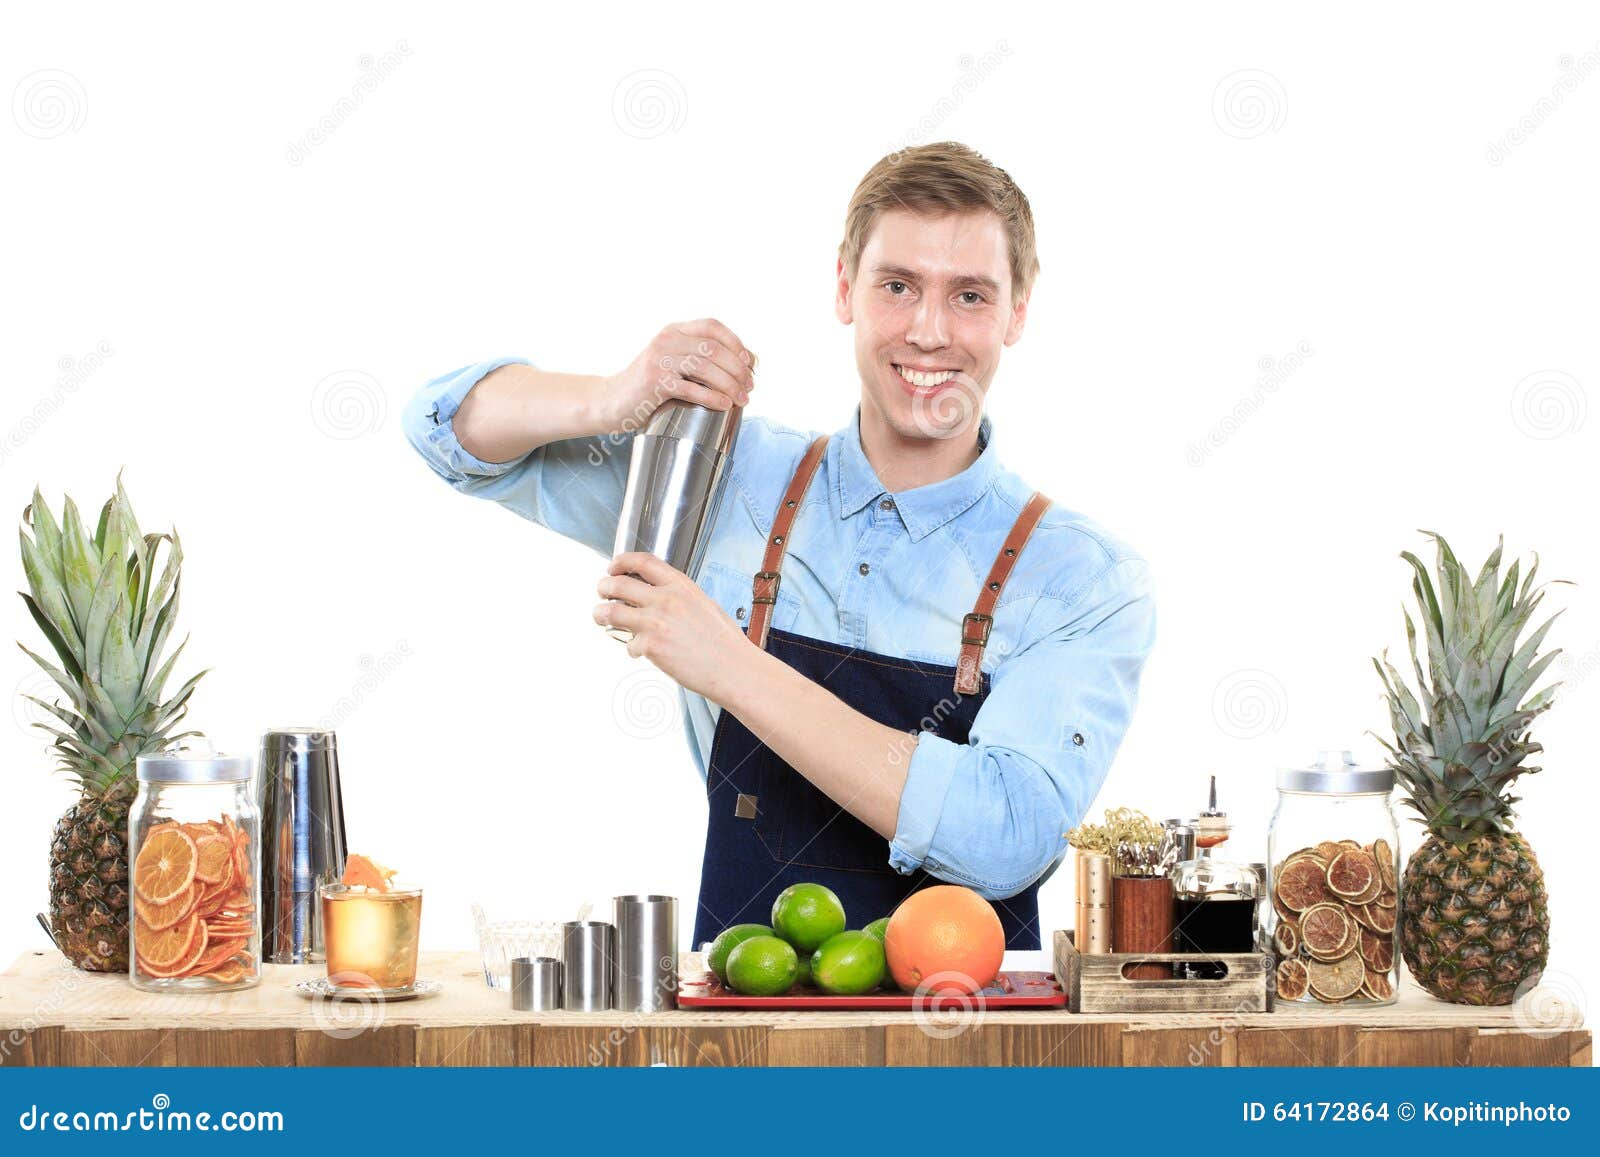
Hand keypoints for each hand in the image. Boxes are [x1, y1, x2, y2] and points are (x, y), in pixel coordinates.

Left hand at [595, 552, 753, 702]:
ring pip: (610, 611)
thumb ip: (678, 597)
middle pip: (618, 583)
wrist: (733, 668)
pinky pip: (628, 644)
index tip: (613, 568)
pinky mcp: (650, 645)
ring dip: (600, 613)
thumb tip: (657, 597)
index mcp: (681, 585)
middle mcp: (665, 599)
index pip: (642, 561)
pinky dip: (632, 648)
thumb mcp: (704, 604)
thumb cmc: (724, 642)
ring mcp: (655, 622)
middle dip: (603, 587)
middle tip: (602, 592)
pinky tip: (643, 652)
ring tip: (601, 617)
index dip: (621, 562)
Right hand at [599, 319, 755, 432]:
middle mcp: (667, 340)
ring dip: (730, 384)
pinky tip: (724, 405)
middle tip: (749, 387)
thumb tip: (742, 365)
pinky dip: (712, 397)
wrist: (610, 401)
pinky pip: (691, 388)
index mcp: (674, 331)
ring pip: (705, 366)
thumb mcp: (671, 362)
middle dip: (738, 369)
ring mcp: (659, 359)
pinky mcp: (654, 382)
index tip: (749, 363)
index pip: (712, 326)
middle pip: (713, 348)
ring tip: (742, 399)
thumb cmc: (648, 387)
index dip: (736, 343)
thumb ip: (696, 357)